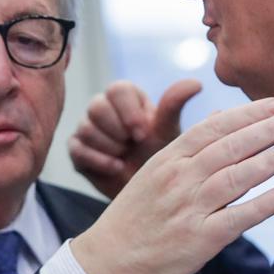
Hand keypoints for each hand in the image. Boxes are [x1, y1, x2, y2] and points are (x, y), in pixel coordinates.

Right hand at [69, 79, 201, 198]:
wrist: (148, 190)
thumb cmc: (161, 155)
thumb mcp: (168, 131)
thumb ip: (175, 105)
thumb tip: (197, 82)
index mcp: (127, 96)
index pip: (117, 89)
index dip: (128, 111)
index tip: (143, 133)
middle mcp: (104, 107)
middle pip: (97, 106)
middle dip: (117, 131)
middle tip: (134, 147)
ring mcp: (88, 127)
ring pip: (85, 127)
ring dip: (110, 147)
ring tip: (127, 158)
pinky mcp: (77, 148)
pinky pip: (77, 148)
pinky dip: (98, 160)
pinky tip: (117, 168)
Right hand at [70, 97, 273, 273]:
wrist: (108, 261)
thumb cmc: (135, 215)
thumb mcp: (155, 172)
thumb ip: (190, 146)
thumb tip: (222, 118)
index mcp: (168, 159)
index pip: (214, 128)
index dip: (248, 114)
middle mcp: (179, 179)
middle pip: (230, 147)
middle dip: (268, 129)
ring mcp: (189, 209)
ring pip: (236, 177)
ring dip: (271, 160)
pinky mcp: (198, 240)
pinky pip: (235, 219)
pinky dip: (261, 206)